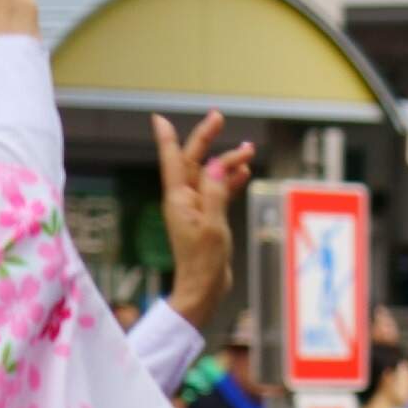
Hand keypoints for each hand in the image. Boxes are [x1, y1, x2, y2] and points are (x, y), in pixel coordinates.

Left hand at [155, 111, 253, 328]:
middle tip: (218, 117)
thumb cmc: (204, 262)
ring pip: (210, 176)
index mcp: (178, 199)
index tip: (159, 118)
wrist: (203, 290)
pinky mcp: (208, 219)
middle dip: (207, 139)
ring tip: (248, 149)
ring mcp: (196, 209)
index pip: (173, 161)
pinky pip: (219, 192)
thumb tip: (216, 165)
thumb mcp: (213, 225)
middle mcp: (184, 200)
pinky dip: (230, 181)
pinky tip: (244, 172)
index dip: (166, 138)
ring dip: (227, 162)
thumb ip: (215, 193)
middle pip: (195, 162)